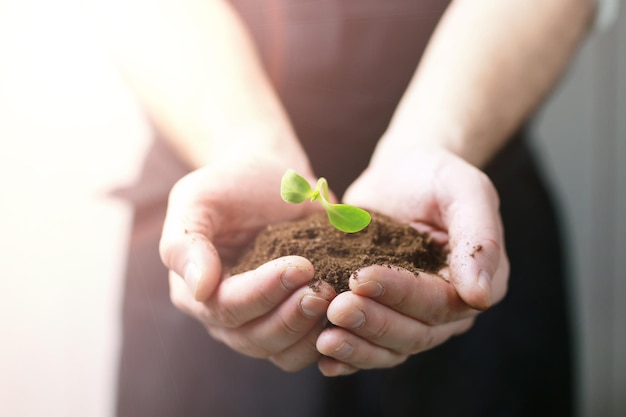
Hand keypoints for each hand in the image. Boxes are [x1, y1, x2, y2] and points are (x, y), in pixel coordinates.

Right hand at [160, 154, 334, 370]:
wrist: (271, 180)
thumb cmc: (230, 185)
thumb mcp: (197, 200)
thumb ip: (187, 243)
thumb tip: (200, 290)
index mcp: (195, 292)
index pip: (226, 308)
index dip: (263, 292)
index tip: (301, 266)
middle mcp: (224, 318)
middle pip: (254, 338)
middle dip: (291, 317)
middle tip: (323, 289)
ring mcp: (259, 323)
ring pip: (281, 352)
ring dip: (309, 331)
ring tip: (333, 297)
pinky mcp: (291, 322)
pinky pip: (305, 349)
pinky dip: (325, 338)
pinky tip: (343, 312)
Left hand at [315, 146, 508, 375]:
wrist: (402, 174)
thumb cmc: (436, 176)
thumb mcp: (464, 191)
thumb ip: (479, 238)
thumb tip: (480, 296)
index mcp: (480, 282)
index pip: (440, 301)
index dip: (400, 293)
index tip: (361, 277)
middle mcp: (451, 309)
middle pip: (415, 332)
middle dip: (373, 322)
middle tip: (336, 307)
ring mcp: (417, 316)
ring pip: (392, 348)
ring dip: (358, 347)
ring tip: (324, 339)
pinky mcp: (386, 314)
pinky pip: (372, 347)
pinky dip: (350, 357)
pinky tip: (324, 360)